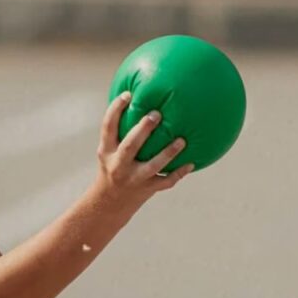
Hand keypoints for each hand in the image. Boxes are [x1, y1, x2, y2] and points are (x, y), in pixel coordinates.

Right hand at [91, 92, 193, 212]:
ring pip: (152, 166)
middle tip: (157, 114)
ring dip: (167, 153)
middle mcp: (118, 165)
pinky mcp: (147, 189)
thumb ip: (120, 129)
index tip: (129, 95)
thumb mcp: (108, 149)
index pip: (108, 127)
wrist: (109, 202)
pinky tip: (191, 163)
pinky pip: (165, 181)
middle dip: (142, 131)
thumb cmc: (113, 165)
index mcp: (106, 150)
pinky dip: (179, 173)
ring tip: (182, 140)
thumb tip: (136, 98)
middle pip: (129, 147)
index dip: (116, 110)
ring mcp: (133, 179)